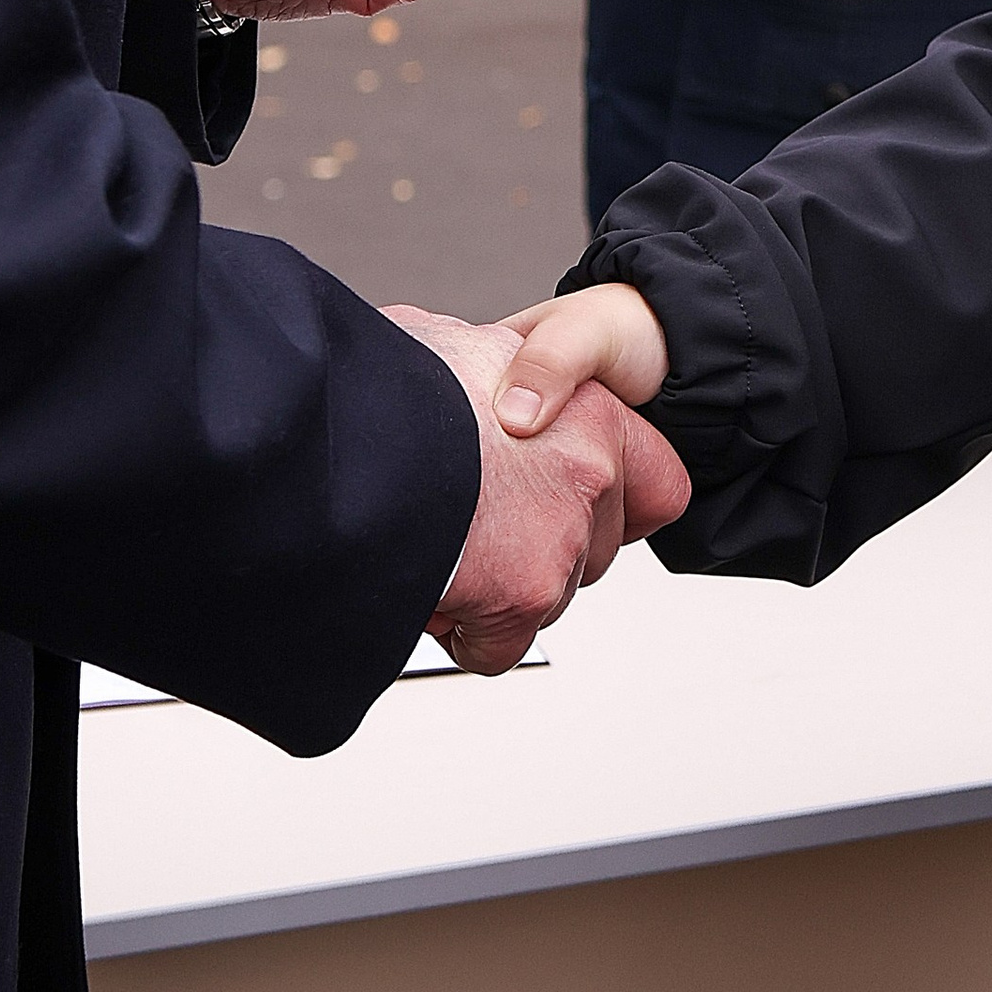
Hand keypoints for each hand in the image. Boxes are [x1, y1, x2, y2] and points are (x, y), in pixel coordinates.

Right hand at [388, 306, 689, 673]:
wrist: (335, 431)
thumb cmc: (386, 388)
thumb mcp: (445, 347)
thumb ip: (483, 372)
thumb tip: (463, 369)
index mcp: (586, 406)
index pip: (657, 481)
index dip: (612, 505)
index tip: (573, 512)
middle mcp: (589, 470)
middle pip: (592, 548)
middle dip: (536, 551)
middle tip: (477, 532)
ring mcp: (561, 534)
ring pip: (549, 598)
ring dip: (497, 590)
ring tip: (437, 554)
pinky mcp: (523, 589)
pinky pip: (503, 644)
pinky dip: (464, 634)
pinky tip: (427, 595)